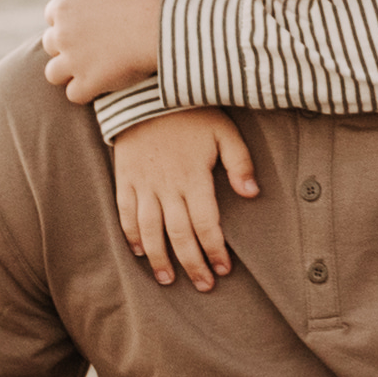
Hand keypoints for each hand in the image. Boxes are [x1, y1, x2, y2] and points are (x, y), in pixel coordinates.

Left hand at [41, 0, 166, 103]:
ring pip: (53, 72)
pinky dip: (83, 91)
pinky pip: (74, 94)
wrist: (156, 29)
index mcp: (63, 9)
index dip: (68, 18)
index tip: (87, 21)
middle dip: (64, 44)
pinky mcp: (87, 84)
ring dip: (66, 71)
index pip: (52, 15)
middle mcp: (61, 36)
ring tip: (86, 67)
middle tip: (88, 44)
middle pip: (50, 44)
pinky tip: (96, 84)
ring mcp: (72, 63)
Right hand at [111, 110, 257, 290]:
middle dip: (192, 264)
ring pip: (150, 230)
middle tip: (203, 285)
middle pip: (179, 234)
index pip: (205, 224)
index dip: (214, 249)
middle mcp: (167, 185)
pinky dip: (132, 235)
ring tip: (168, 279)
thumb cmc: (192, 112)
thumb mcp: (224, 131)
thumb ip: (240, 162)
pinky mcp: (125, 178)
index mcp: (194, 177)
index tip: (223, 269)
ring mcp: (143, 183)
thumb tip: (253, 193)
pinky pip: (125, 212)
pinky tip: (141, 252)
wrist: (148, 91)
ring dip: (160, 258)